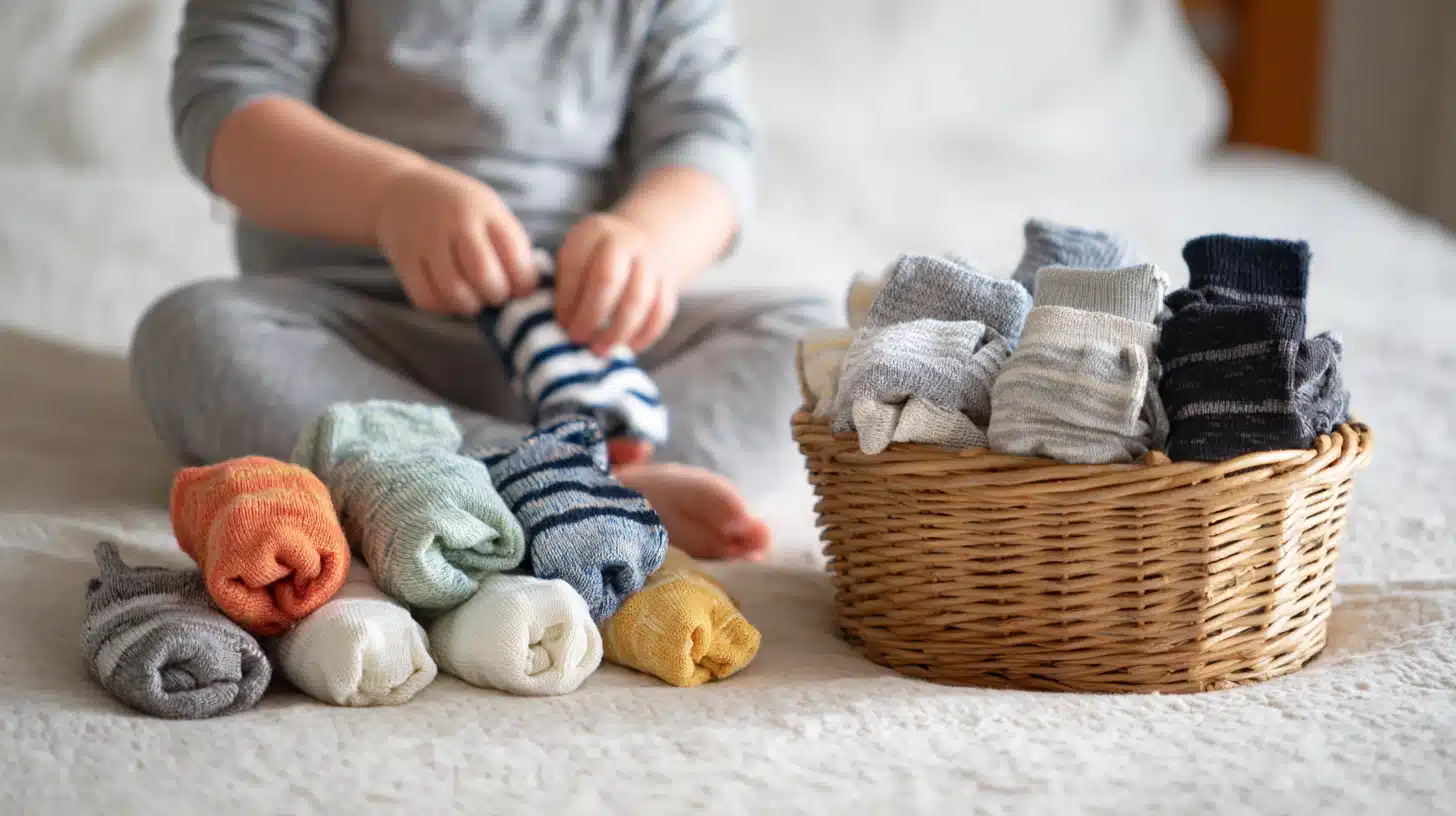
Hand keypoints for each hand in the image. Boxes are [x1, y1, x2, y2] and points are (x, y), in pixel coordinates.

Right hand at [373, 163, 536, 314]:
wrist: (401, 191)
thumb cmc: (460, 209)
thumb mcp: (491, 211)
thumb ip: (511, 244)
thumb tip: (529, 291)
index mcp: (486, 210)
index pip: (515, 255)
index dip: (524, 283)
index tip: (520, 287)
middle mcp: (455, 222)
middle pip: (484, 275)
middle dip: (497, 296)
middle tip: (496, 294)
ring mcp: (426, 240)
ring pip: (454, 292)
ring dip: (471, 305)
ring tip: (474, 299)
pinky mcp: (404, 259)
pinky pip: (427, 298)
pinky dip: (444, 306)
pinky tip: (450, 297)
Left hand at [556, 213, 677, 355]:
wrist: (638, 241)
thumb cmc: (595, 260)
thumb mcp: (575, 257)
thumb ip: (567, 285)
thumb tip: (565, 325)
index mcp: (594, 231)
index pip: (576, 265)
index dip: (567, 299)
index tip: (562, 322)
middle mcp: (625, 241)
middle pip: (608, 279)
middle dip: (590, 315)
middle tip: (578, 338)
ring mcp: (652, 260)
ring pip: (638, 299)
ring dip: (617, 331)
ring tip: (600, 349)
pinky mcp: (670, 281)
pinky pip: (662, 311)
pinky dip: (645, 334)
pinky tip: (629, 346)